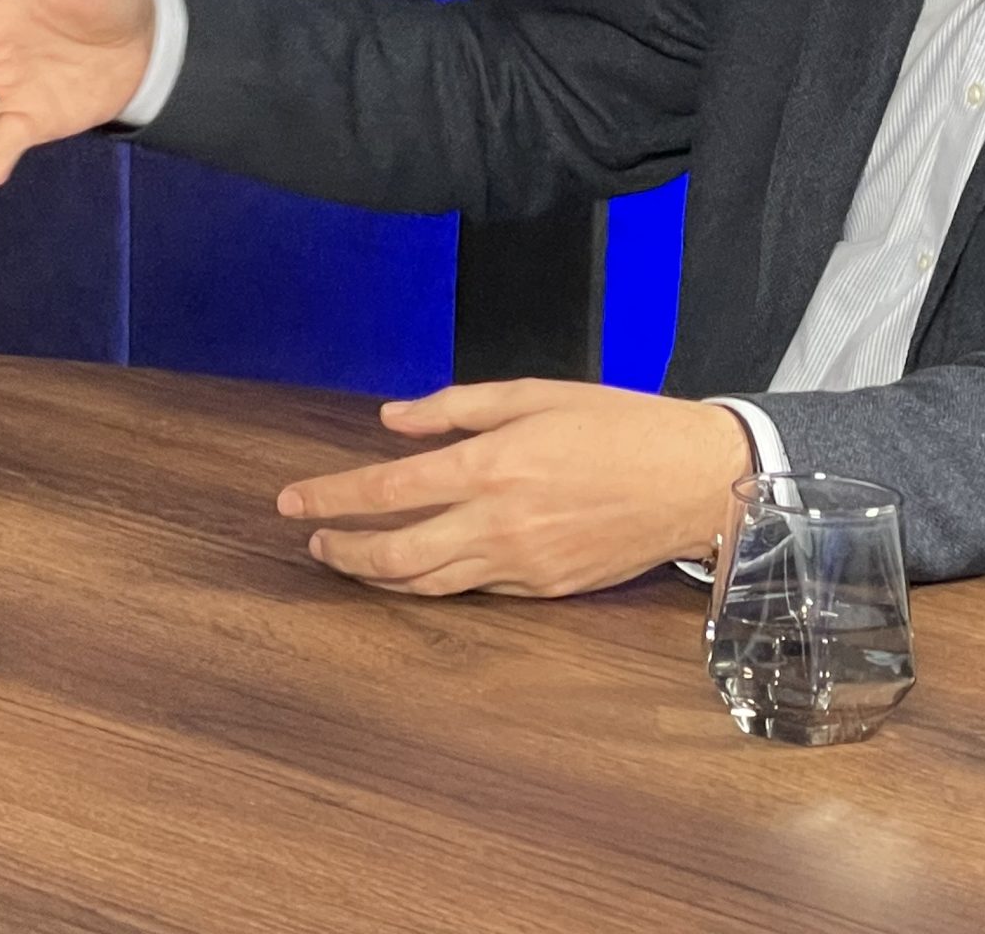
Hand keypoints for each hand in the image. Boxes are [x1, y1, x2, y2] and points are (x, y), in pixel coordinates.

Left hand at [276, 380, 757, 596]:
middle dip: (346, 551)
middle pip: (398, 554)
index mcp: (493, 465)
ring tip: (352, 561)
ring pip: (430, 585)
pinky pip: (476, 590)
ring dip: (381, 577)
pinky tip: (420, 568)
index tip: (293, 502)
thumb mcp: (535, 394)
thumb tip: (391, 421)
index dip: (333, 499)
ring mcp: (522, 565)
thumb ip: (456, 408)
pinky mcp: (545, 590)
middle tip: (316, 543)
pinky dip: (437, 582)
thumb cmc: (616, 424)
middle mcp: (499, 523)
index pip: (390, 490)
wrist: (692, 480)